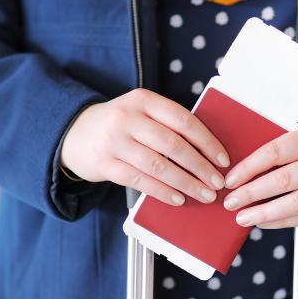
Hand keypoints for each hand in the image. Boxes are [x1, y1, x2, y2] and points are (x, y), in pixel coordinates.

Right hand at [60, 88, 229, 205]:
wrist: (74, 134)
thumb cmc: (119, 125)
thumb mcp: (140, 112)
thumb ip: (167, 123)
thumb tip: (207, 151)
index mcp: (144, 100)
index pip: (183, 120)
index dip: (207, 141)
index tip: (223, 160)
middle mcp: (128, 117)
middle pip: (174, 144)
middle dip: (200, 167)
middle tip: (217, 182)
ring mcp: (115, 141)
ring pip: (159, 165)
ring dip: (186, 183)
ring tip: (203, 194)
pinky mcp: (105, 164)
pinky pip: (140, 181)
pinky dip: (162, 191)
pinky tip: (177, 198)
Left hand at [222, 125, 297, 228]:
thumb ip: (283, 152)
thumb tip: (245, 173)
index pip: (277, 151)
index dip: (250, 167)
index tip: (231, 179)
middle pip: (284, 179)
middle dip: (252, 193)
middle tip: (231, 202)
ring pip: (296, 203)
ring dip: (265, 212)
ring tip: (243, 217)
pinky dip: (282, 221)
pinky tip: (264, 221)